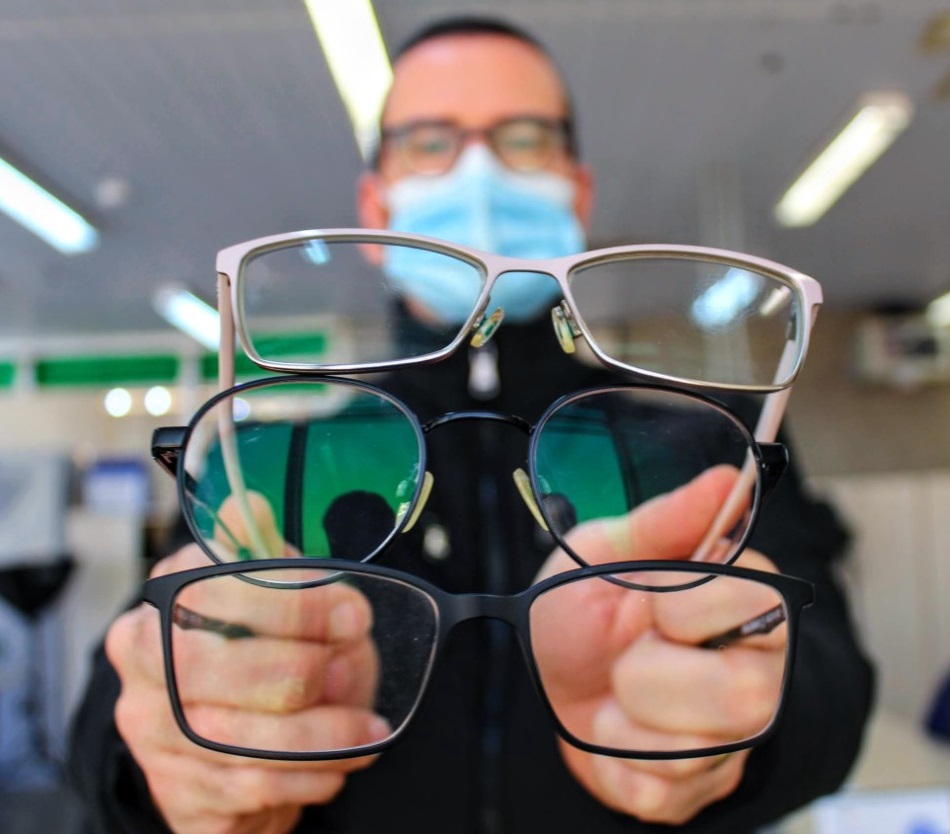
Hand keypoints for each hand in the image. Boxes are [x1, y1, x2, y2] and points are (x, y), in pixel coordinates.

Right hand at [106, 495, 386, 833]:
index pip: (212, 591)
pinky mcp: (173, 787)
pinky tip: (339, 764)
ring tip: (368, 728)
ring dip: (317, 734)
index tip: (354, 614)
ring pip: (232, 738)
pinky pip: (245, 788)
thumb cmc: (261, 646)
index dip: (292, 605)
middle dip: (297, 671)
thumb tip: (248, 506)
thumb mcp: (275, 593)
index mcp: (166, 595)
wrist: (228, 735)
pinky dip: (305, 777)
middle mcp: (143, 661)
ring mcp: (150, 728)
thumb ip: (269, 558)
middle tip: (352, 669)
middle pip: (208, 668)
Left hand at [534, 466, 785, 824]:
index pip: (751, 601)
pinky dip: (615, 759)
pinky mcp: (703, 787)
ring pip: (703, 750)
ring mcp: (737, 737)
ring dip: (626, 718)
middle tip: (626, 656)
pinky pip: (665, 790)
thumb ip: (666, 520)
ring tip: (617, 694)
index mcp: (744, 599)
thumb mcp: (606, 551)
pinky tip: (615, 733)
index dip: (680, 604)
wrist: (554, 681)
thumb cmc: (586, 609)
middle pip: (742, 694)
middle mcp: (759, 669)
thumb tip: (728, 479)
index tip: (647, 599)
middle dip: (648, 673)